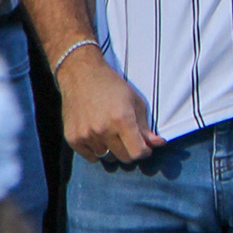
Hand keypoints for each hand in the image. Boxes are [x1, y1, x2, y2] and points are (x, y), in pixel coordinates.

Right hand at [59, 48, 160, 162]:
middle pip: (124, 158)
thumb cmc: (112, 86)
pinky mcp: (73, 138)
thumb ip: (146, 126)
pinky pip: (91, 157)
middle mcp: (103, 130)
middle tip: (128, 139)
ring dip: (112, 149)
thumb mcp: (135, 101)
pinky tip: (97, 135)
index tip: (145, 147)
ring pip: (107, 157)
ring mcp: (86, 135)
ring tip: (110, 132)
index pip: (137, 152)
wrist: (81, 74)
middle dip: (130, 151)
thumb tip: (159, 144)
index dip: (145, 152)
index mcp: (122, 120)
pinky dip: (96, 150)